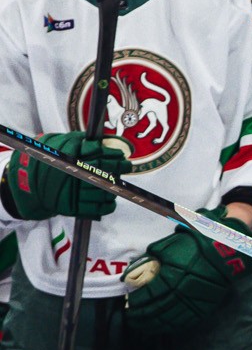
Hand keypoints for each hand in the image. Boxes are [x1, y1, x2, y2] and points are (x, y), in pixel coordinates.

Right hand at [5, 131, 127, 220]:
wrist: (27, 185)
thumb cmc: (44, 163)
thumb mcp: (55, 144)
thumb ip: (76, 141)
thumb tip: (101, 141)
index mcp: (65, 158)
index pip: (95, 153)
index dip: (111, 153)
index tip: (121, 153)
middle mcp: (70, 175)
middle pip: (102, 170)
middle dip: (118, 166)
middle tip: (126, 164)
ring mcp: (72, 193)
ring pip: (103, 190)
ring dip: (115, 186)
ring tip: (118, 182)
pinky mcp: (73, 208)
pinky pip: (99, 208)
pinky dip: (108, 204)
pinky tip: (110, 198)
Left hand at [123, 208, 251, 336]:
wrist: (224, 254)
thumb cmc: (193, 247)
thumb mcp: (166, 248)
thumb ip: (148, 260)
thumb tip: (132, 273)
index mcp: (169, 278)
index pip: (147, 296)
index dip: (136, 303)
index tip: (128, 305)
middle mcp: (180, 294)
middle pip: (156, 311)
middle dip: (142, 318)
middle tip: (132, 320)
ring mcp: (193, 303)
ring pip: (170, 320)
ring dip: (155, 325)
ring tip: (144, 327)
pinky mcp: (204, 308)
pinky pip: (186, 322)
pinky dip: (173, 327)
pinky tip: (164, 328)